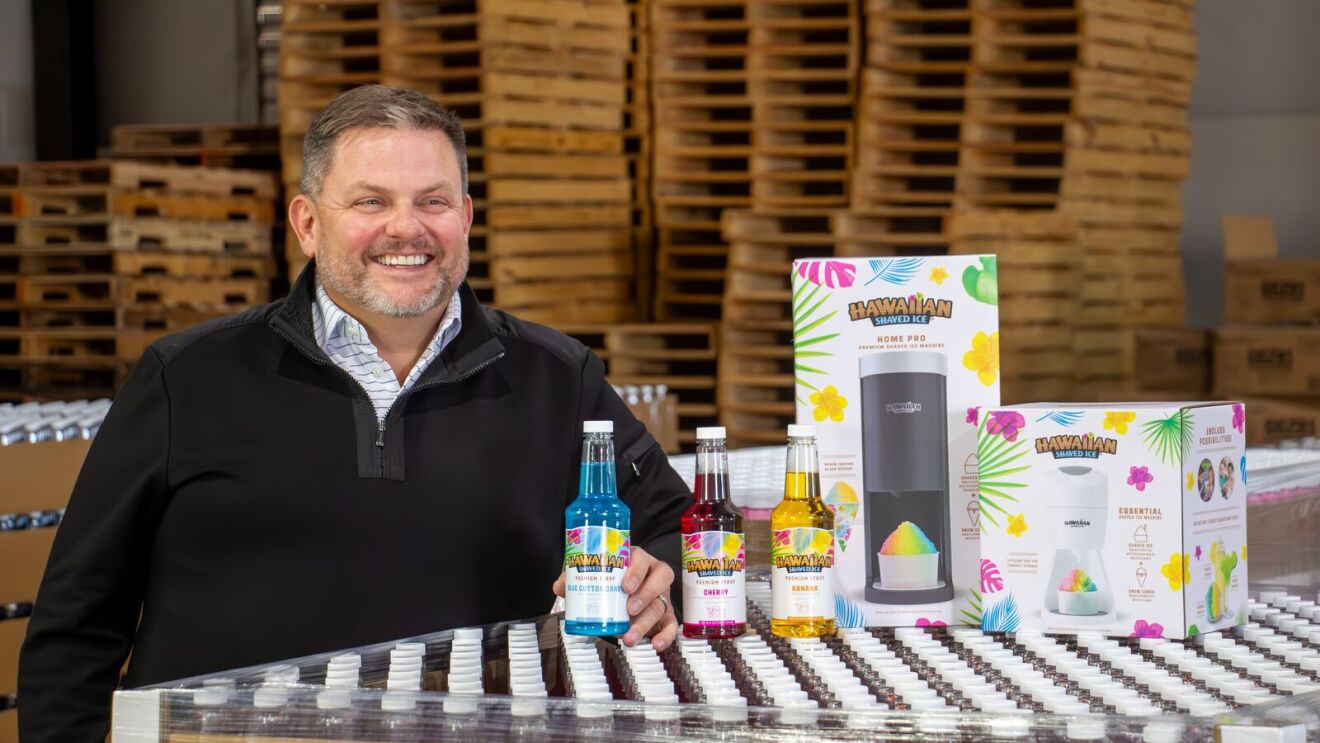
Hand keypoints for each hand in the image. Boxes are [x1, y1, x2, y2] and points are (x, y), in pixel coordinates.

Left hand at [552, 545, 677, 650]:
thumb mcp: (594, 575)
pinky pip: (671, 625)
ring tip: (629, 637)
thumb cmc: (610, 579)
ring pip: (661, 605)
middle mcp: (654, 575)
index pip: (642, 559)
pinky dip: (666, 636)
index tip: (625, 586)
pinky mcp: (666, 614)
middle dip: (645, 595)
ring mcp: (662, 595)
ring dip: (646, 623)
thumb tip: (560, 586)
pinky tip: (655, 645)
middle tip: (629, 609)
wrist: (623, 592)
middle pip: (660, 579)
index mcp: (637, 559)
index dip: (636, 571)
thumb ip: (576, 578)